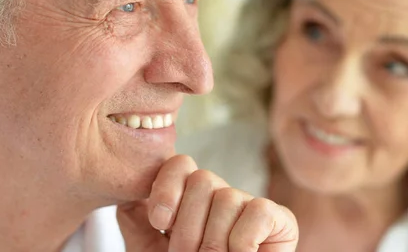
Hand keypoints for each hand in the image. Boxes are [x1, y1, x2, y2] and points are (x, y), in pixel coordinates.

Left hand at [117, 154, 297, 250]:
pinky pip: (257, 211)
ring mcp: (249, 205)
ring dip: (214, 242)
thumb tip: (128, 195)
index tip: (160, 222)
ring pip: (226, 197)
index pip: (179, 164)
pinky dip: (243, 241)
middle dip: (189, 226)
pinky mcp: (279, 218)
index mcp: (191, 199)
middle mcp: (220, 195)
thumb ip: (138, 224)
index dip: (167, 187)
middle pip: (202, 179)